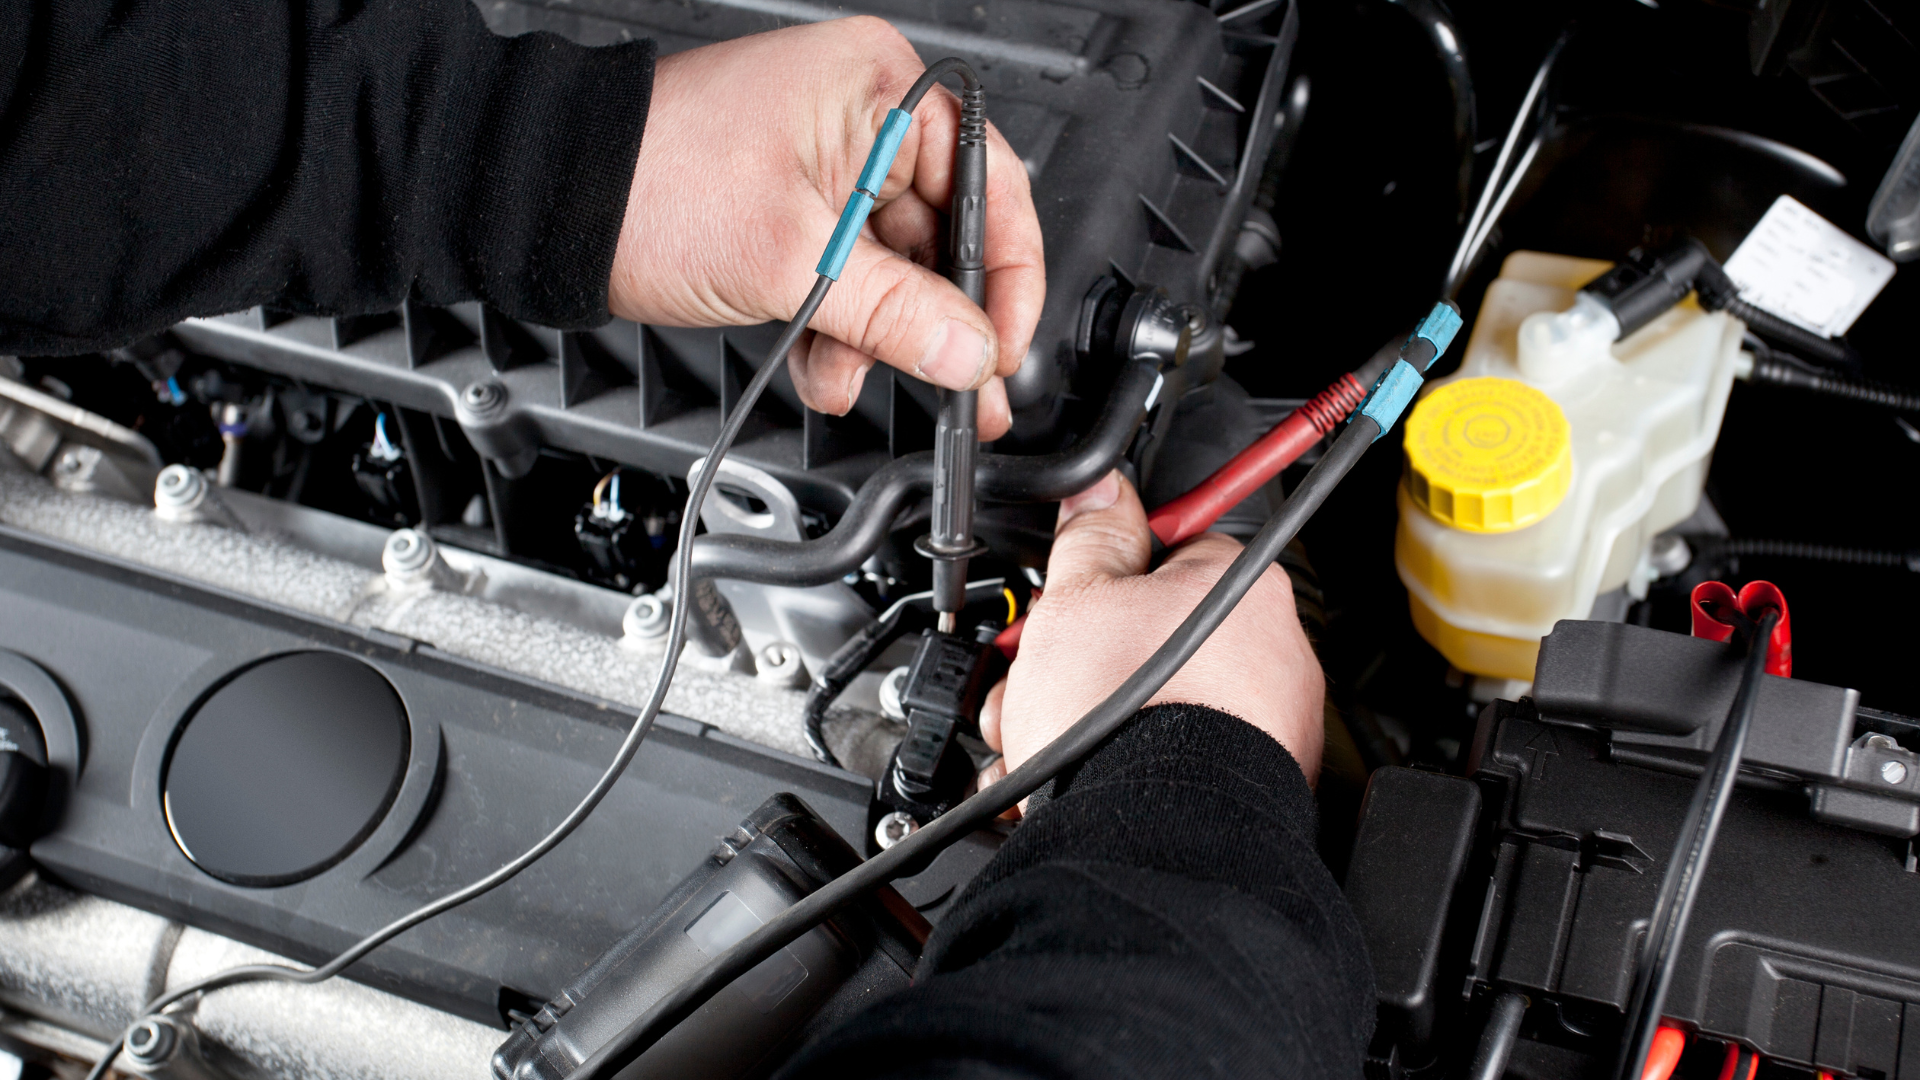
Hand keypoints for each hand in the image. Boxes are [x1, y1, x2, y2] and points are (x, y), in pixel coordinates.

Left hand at [611, 18, 1044, 439]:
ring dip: (881, 337)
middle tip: (962, 389)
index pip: (990, 185)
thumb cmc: (651, 181)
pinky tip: (829, 367)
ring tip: (860, 379)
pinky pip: (850, 275)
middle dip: (936, 324)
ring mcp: (829, 163)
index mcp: (881, 89)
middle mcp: (865, 117)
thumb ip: (895, 313)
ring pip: (894, 268)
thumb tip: (969, 352)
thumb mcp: (794, 260)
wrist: (553, 202)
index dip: (1007, 276)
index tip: (1001, 346)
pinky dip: (843, 328)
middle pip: (943, 236)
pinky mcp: (797, 206)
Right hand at [978, 471, 1324, 792]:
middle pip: (1152, 638)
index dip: (1102, 579)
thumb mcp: (1076, 601)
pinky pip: (1171, 767)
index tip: (1071, 602)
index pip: (1169, 552)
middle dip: (1079, 662)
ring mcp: (1267, 730)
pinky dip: (1118, 773)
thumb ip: (1089, 538)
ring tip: (1037, 744)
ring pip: (1154, 708)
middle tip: (1035, 680)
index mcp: (1242, 587)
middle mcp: (1273, 655)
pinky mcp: (1247, 792)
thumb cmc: (1124, 721)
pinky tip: (1066, 786)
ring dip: (1084, 722)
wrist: (1149, 838)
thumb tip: (1100, 492)